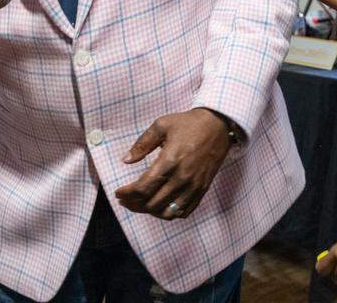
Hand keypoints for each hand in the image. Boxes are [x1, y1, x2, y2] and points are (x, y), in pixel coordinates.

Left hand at [114, 108, 232, 220]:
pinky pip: (184, 211)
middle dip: (134, 204)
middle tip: (125, 199)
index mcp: (169, 161)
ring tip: (141, 204)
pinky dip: (170, 213)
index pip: (143, 188)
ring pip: (168, 212)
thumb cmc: (188, 124)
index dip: (127, 194)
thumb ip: (142, 144)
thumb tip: (126, 160)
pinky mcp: (202, 189)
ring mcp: (194, 186)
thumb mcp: (161, 125)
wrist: (217, 125)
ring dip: (151, 212)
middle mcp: (182, 178)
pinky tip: (161, 205)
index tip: (118, 193)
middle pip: (153, 204)